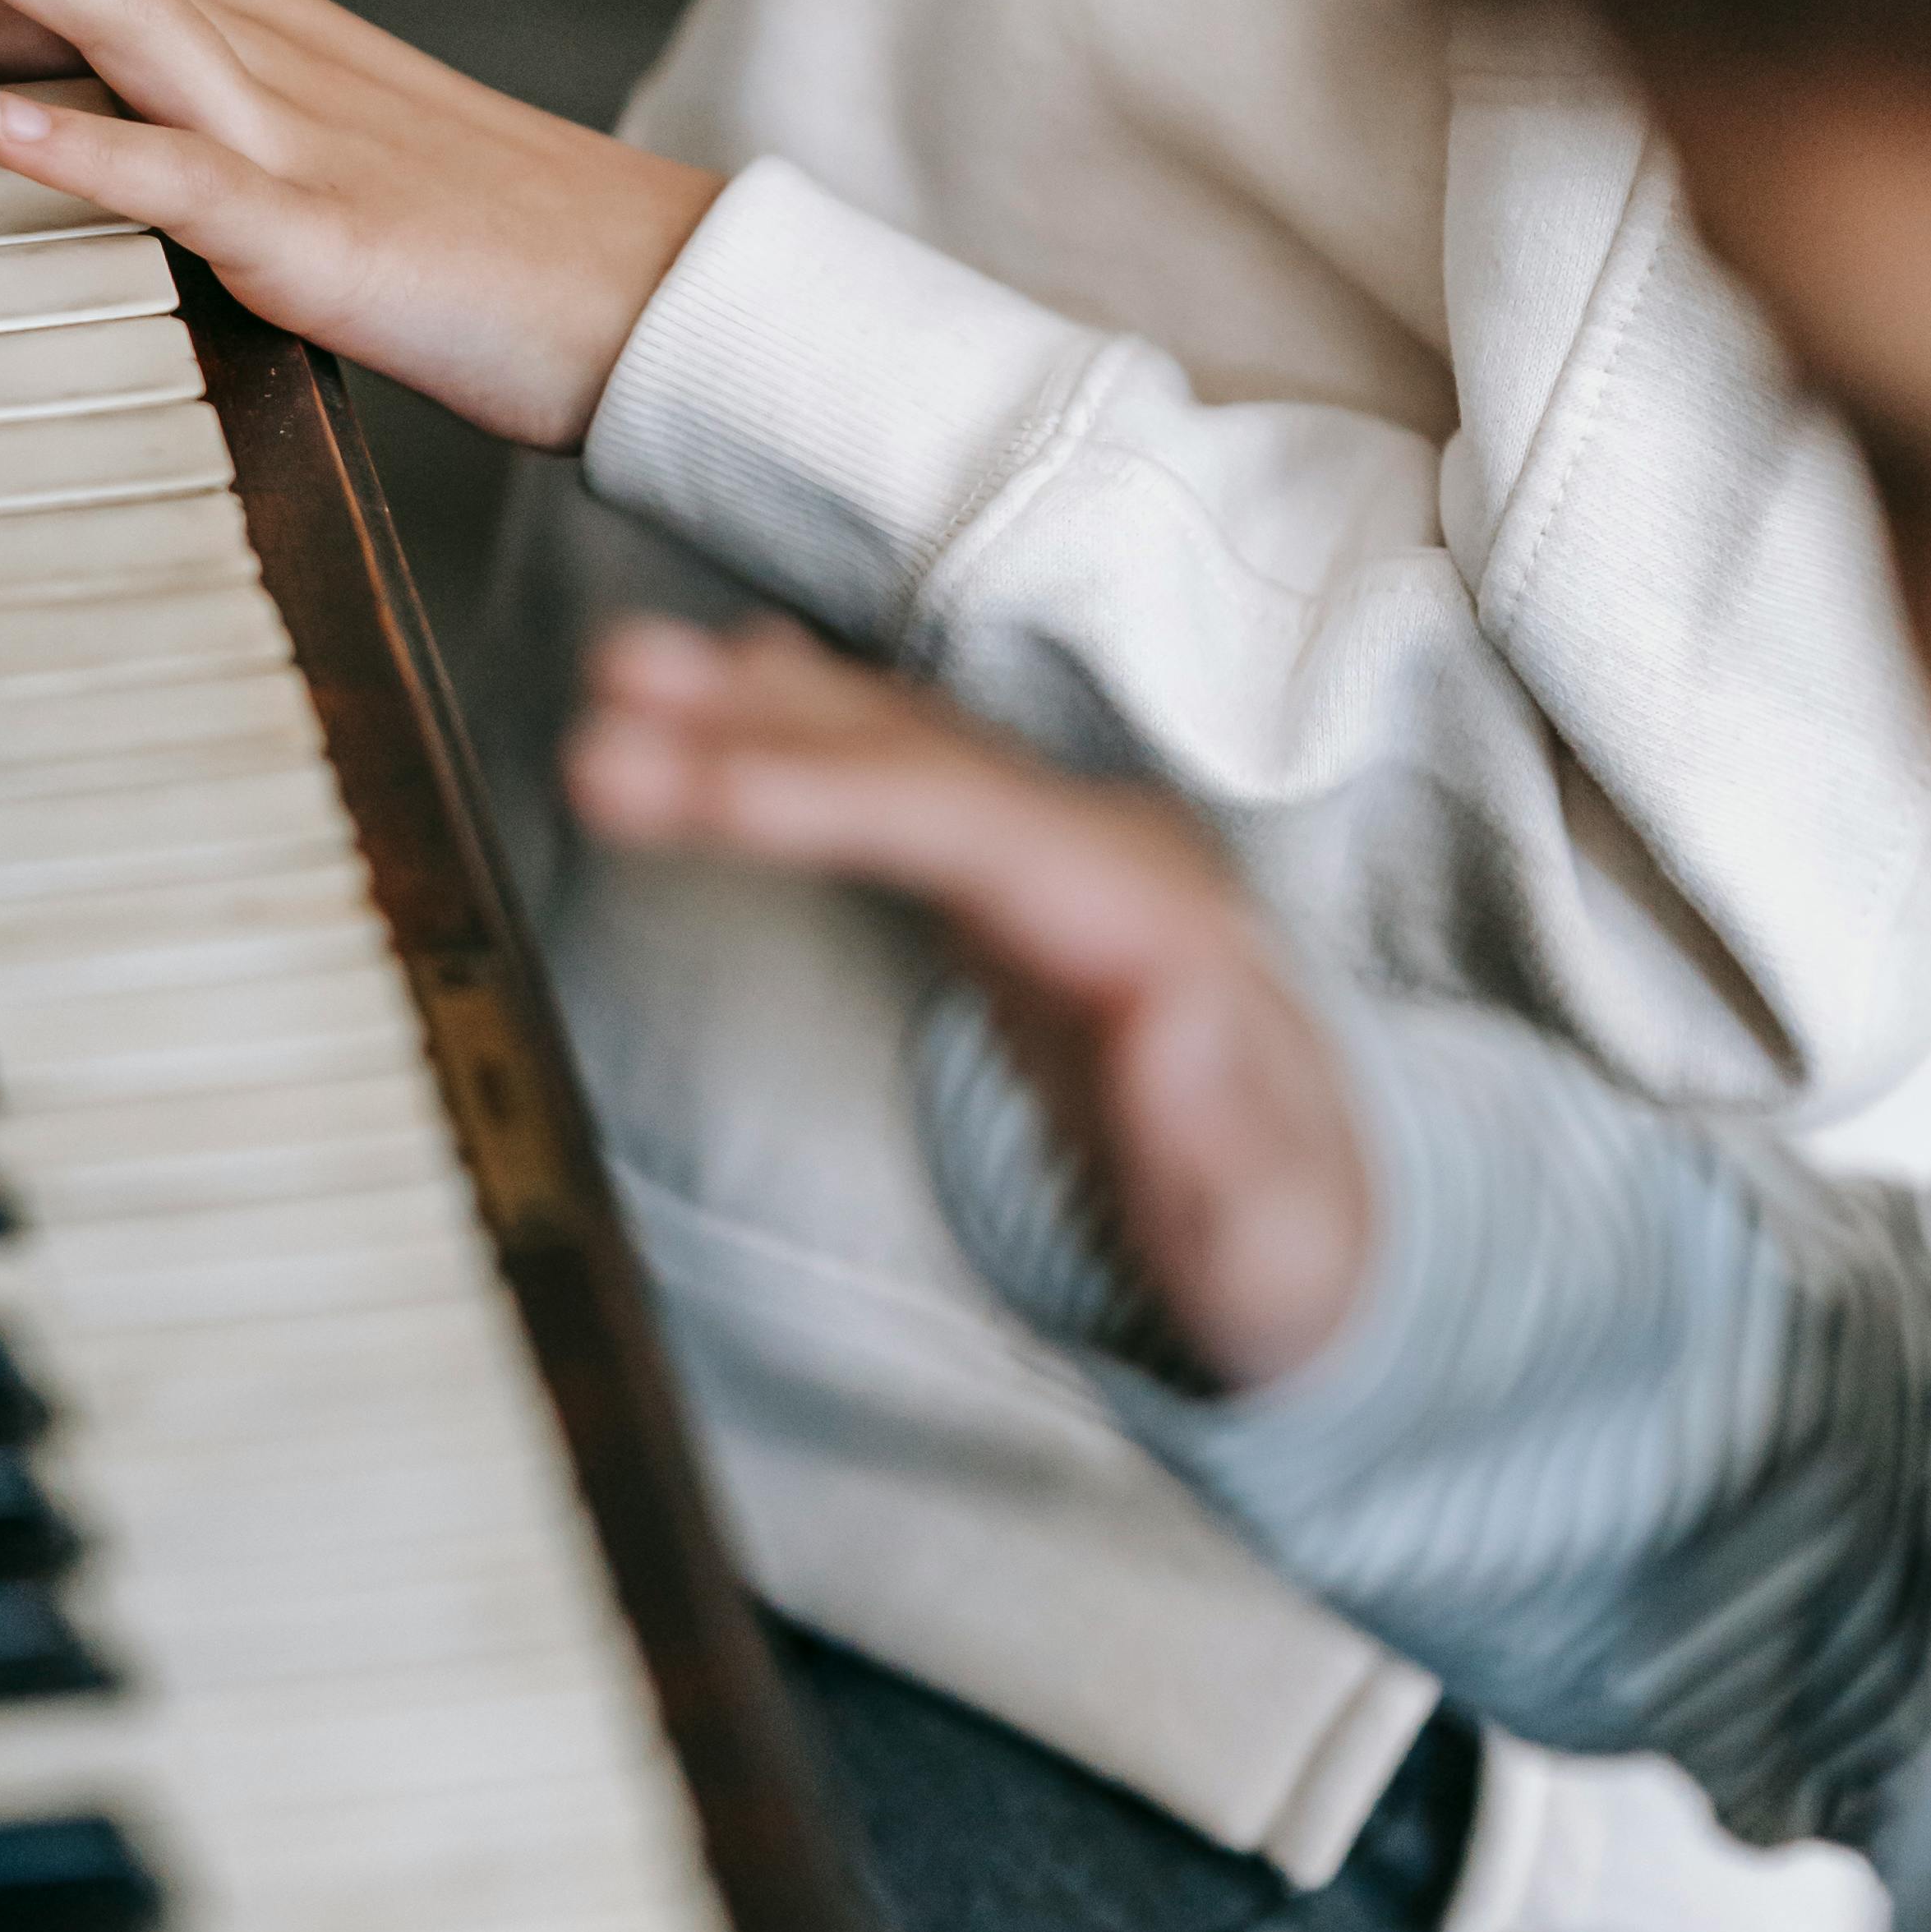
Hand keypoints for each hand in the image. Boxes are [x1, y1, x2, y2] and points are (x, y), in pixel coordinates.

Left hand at [0, 0, 719, 450]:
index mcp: (244, 23)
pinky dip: (90, 146)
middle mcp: (249, 51)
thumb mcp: (341, 98)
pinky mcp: (316, 236)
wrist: (652, 288)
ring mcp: (283, 136)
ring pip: (110, 15)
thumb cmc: (497, 223)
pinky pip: (184, 183)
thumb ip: (229, 19)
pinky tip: (1, 121)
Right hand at [565, 620, 1373, 1391]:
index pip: (977, 828)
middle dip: (753, 739)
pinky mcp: (1020, 879)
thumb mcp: (1270, 1242)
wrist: (1330, 1237)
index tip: (705, 790)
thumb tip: (1169, 1017)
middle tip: (600, 732)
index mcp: (1160, 933)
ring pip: (899, 748)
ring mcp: (1064, 857)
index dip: (832, 792)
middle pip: (917, 766)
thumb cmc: (1286, 1256)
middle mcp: (1111, 860)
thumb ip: (1221, 1141)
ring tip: (618, 675)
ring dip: (755, 708)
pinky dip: (804, 721)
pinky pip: (899, 771)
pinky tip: (726, 676)